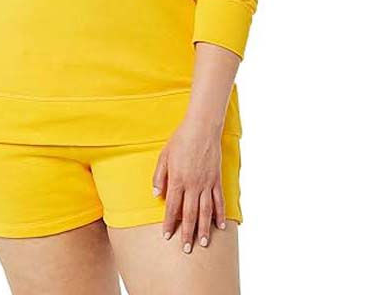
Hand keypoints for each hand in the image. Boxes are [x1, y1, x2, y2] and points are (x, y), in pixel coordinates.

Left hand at [152, 119, 226, 252]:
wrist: (201, 128)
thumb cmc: (180, 140)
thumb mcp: (164, 156)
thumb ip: (159, 176)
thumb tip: (156, 195)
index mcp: (177, 180)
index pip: (172, 207)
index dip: (169, 223)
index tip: (167, 236)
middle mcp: (192, 185)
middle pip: (190, 214)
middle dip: (187, 233)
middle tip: (186, 249)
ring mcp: (206, 183)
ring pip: (205, 211)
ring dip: (204, 229)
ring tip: (203, 243)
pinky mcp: (216, 179)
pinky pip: (219, 201)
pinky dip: (220, 214)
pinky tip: (220, 226)